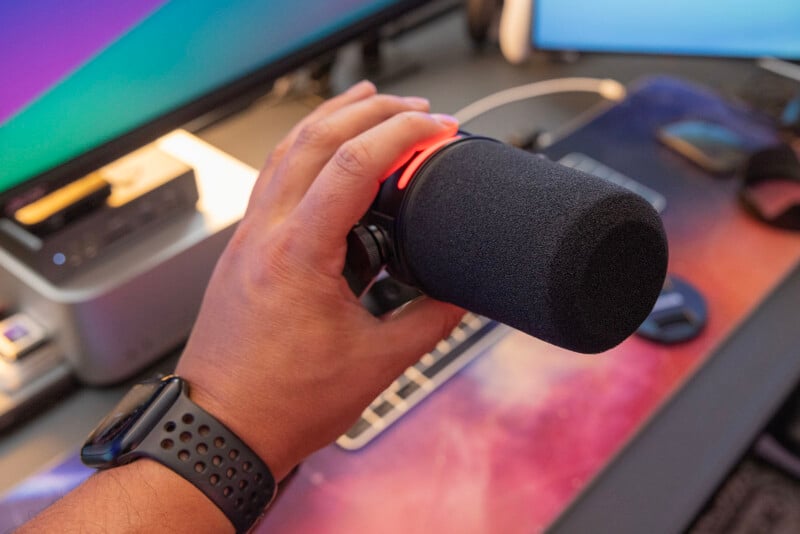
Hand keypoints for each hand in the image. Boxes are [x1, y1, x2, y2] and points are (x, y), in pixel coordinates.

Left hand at [176, 81, 464, 479]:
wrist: (222, 427)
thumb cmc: (281, 403)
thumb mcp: (376, 364)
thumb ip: (428, 322)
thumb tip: (456, 295)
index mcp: (298, 254)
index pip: (355, 163)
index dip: (404, 135)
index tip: (438, 128)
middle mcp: (266, 234)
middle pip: (315, 138)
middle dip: (369, 110)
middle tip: (412, 108)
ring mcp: (249, 238)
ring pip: (286, 150)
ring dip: (330, 119)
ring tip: (368, 104)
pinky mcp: (245, 250)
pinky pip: (274, 178)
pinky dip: (305, 151)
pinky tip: (326, 155)